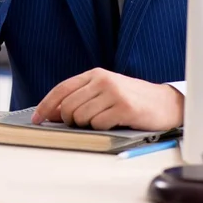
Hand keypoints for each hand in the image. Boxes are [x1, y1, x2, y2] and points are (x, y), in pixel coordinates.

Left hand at [31, 68, 183, 130]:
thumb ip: (83, 97)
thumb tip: (55, 113)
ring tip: (104, 120)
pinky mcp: (124, 107)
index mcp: (96, 74)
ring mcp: (113, 93)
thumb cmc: (133, 99)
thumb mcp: (106, 91)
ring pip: (81, 117)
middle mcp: (103, 80)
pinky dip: (103, 128)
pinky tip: (115, 122)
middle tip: (83, 123)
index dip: (46, 105)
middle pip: (68, 106)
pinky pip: (98, 124)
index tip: (37, 118)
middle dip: (70, 120)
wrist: (165, 103)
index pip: (62, 88)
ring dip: (88, 125)